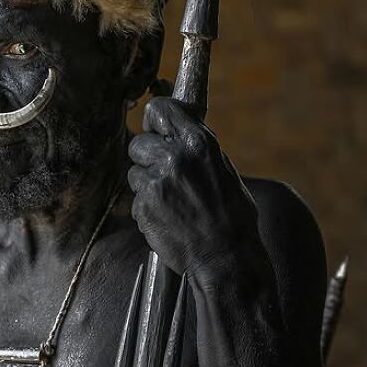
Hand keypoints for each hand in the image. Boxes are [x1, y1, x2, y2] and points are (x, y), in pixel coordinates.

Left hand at [128, 97, 261, 286]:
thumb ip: (196, 149)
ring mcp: (156, 183)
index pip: (160, 109)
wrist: (225, 257)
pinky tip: (168, 218)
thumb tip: (176, 134)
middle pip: (138, 143)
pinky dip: (147, 208)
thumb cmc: (232, 216)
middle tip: (164, 174)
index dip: (154, 120)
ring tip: (172, 202)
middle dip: (147, 157)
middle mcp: (175, 157)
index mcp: (199, 143)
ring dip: (146, 185)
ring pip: (134, 173)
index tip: (155, 129)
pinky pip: (135, 199)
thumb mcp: (222, 169)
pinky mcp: (143, 206)